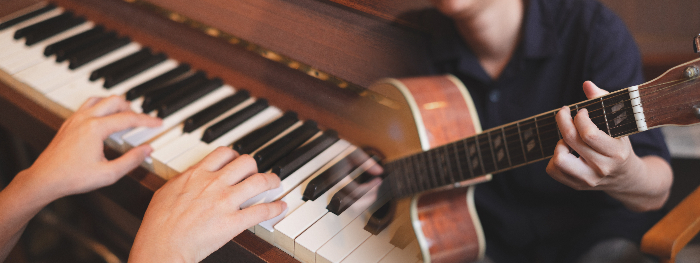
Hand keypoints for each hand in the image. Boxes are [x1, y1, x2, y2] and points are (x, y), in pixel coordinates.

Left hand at [0, 96, 159, 260]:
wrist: (44, 179)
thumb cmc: (73, 178)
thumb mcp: (109, 174)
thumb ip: (132, 160)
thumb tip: (147, 150)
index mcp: (96, 128)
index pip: (128, 118)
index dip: (147, 120)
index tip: (159, 122)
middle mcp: (85, 119)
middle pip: (115, 101)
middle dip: (132, 108)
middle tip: (142, 119)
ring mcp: (75, 119)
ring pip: (100, 99)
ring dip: (115, 104)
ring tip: (125, 115)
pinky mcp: (68, 123)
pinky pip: (88, 105)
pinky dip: (101, 107)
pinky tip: (104, 118)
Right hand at [129, 147, 286, 262]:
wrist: (161, 246)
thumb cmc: (158, 225)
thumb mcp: (165, 192)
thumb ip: (182, 181)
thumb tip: (189, 176)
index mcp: (196, 174)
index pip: (224, 153)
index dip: (235, 155)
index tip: (238, 161)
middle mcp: (213, 183)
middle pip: (245, 162)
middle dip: (254, 166)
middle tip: (256, 173)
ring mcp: (225, 202)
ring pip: (259, 181)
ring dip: (272, 181)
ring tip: (276, 184)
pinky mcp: (233, 222)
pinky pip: (262, 211)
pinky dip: (275, 208)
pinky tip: (280, 207)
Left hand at [546, 81, 671, 210]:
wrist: (627, 179)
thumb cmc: (620, 146)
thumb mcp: (619, 125)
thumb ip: (604, 101)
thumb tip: (587, 84)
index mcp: (615, 152)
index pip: (588, 134)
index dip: (580, 118)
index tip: (581, 111)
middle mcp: (601, 168)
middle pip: (570, 141)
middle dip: (563, 121)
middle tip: (565, 113)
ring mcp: (588, 180)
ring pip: (559, 159)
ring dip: (559, 144)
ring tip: (568, 140)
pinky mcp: (576, 186)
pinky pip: (553, 170)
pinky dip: (554, 158)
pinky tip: (567, 151)